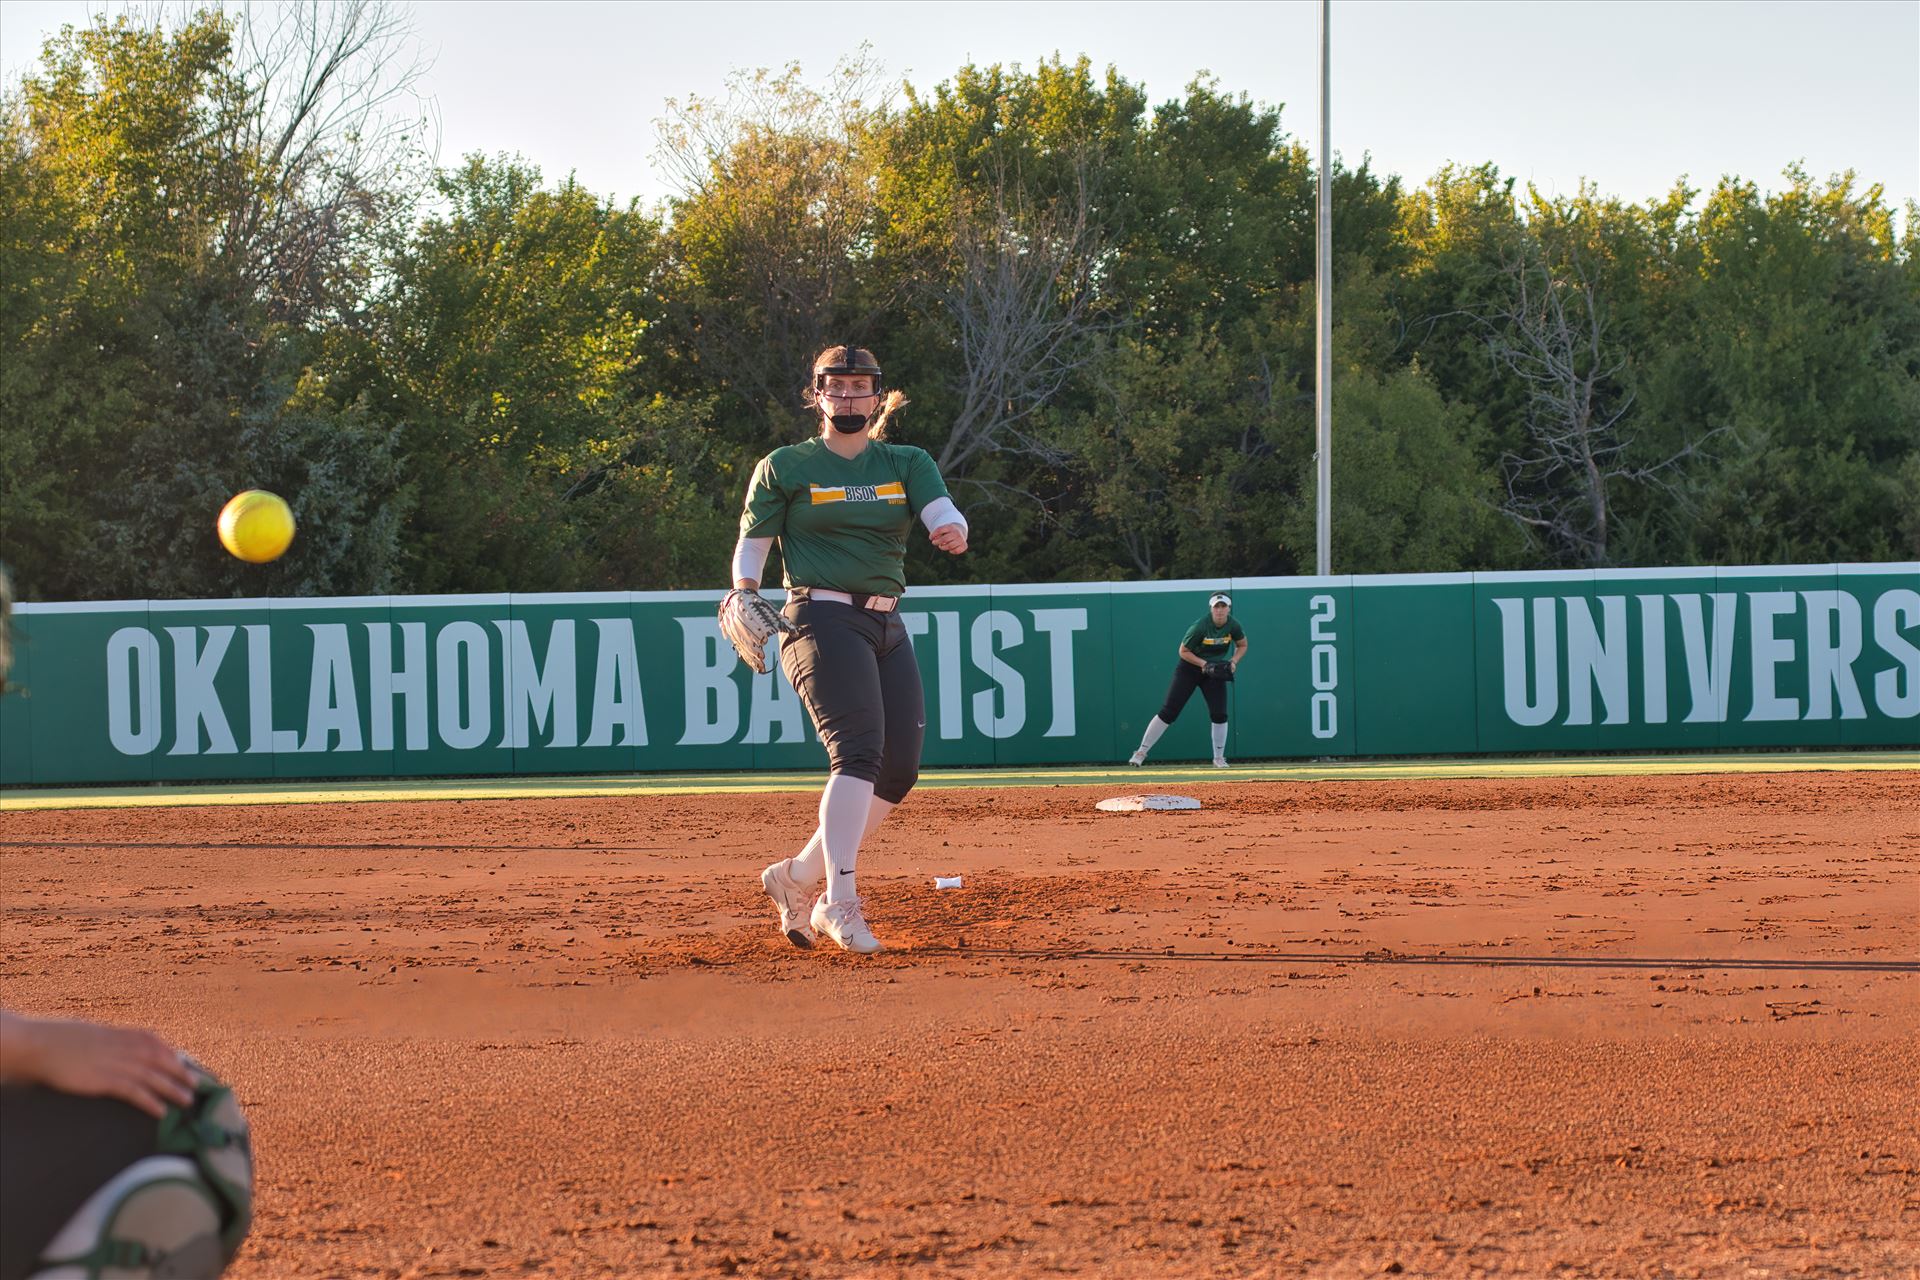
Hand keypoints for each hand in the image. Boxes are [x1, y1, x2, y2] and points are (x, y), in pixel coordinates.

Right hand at [1, 1014, 197, 1115]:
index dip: (176, 1057)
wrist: (42, 1045)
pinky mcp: (105, 1080)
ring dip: (173, 1090)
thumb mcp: (96, 1034)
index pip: (159, 1045)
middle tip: (198, 1086)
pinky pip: (134, 1093)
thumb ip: (115, 1040)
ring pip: (154, 1078)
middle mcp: (126, 1048)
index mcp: (125, 1034)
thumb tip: (126, 1046)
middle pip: (163, 1062)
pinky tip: (161, 1112)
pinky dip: (150, 1102)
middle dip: (182, 1074)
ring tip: (187, 1102)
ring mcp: (117, 1064)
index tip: (189, 1067)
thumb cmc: (65, 1038)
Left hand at [929, 522, 966, 554]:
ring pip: (949, 546)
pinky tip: (950, 549)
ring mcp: (961, 539)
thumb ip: (937, 534)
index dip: (933, 534)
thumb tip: (934, 540)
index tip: (930, 538)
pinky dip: (951, 551)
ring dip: (943, 547)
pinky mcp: (964, 545)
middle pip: (944, 539)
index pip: (940, 530)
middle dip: (937, 542)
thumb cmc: (948, 531)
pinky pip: (956, 551)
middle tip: (934, 543)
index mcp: (950, 527)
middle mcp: (957, 532)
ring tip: (941, 546)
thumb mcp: (942, 530)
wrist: (960, 531)